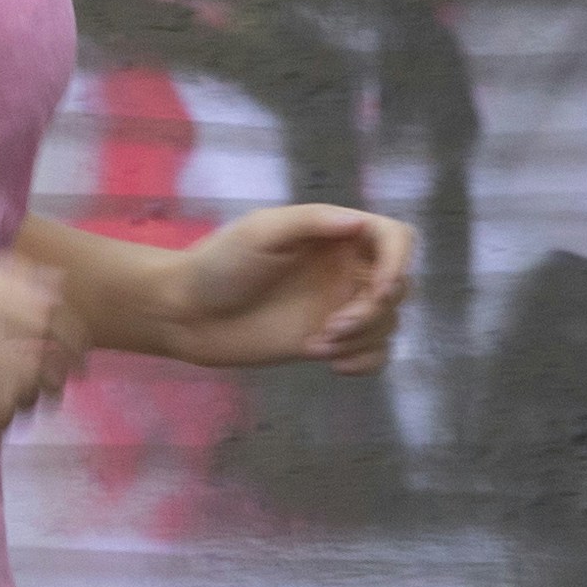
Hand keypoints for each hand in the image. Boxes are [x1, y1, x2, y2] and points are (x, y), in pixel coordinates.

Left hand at [142, 201, 416, 372]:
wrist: (186, 314)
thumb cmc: (219, 265)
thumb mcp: (262, 232)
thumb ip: (312, 222)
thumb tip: (360, 222)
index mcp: (335, 235)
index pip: (396, 238)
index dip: (400, 262)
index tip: (379, 290)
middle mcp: (344, 269)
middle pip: (399, 287)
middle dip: (373, 311)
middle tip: (332, 325)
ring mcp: (337, 307)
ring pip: (388, 324)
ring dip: (362, 338)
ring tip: (317, 344)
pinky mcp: (327, 342)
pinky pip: (374, 353)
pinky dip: (365, 361)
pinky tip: (331, 364)